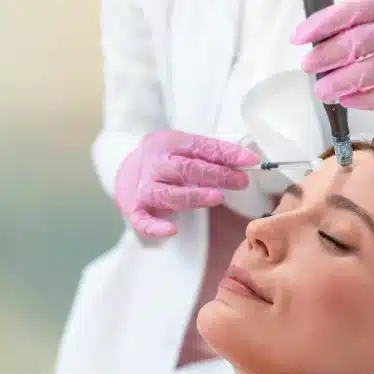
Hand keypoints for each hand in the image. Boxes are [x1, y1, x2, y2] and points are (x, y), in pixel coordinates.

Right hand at [115, 130, 259, 237]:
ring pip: (169, 194)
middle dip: (217, 175)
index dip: (226, 153)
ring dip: (194, 196)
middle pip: (186, 169)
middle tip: (241, 181)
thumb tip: (245, 162)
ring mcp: (144, 188)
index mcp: (167, 143)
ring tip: (217, 197)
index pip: (200, 147)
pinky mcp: (135, 210)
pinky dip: (155, 227)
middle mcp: (154, 164)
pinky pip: (143, 221)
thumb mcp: (182, 148)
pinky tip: (171, 230)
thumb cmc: (165, 161)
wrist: (123, 171)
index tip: (250, 160)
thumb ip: (208, 155)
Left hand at [292, 0, 373, 127]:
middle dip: (327, 55)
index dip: (324, 23)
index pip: (357, 9)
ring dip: (340, 82)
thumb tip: (325, 37)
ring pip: (372, 71)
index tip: (302, 36)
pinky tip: (347, 100)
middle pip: (361, 41)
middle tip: (308, 65)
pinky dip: (363, 99)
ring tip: (322, 88)